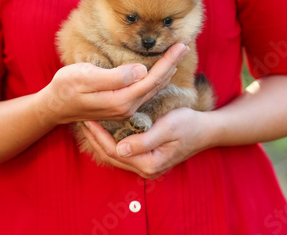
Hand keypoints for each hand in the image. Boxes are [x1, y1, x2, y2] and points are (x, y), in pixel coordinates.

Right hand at [39, 43, 189, 124]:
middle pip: (156, 84)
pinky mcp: (121, 106)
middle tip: (185, 44)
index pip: (152, 79)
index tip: (181, 45)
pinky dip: (156, 78)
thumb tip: (140, 70)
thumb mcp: (85, 77)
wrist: (55, 106)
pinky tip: (160, 71)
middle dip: (172, 63)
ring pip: (152, 89)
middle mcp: (127, 107)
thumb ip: (114, 77)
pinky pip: (144, 92)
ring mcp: (124, 109)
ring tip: (177, 54)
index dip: (168, 61)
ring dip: (166, 71)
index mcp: (121, 100)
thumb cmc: (66, 87)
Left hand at [81, 107, 217, 178]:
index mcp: (150, 163)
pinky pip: (121, 154)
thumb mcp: (168, 127)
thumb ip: (144, 140)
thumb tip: (120, 149)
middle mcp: (146, 169)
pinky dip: (109, 142)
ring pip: (114, 157)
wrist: (205, 130)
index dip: (99, 135)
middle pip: (111, 156)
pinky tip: (102, 129)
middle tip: (81, 119)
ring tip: (88, 124)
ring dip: (99, 141)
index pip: (115, 152)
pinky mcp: (145, 159)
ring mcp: (146, 166)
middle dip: (94, 139)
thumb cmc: (188, 124)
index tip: (89, 118)